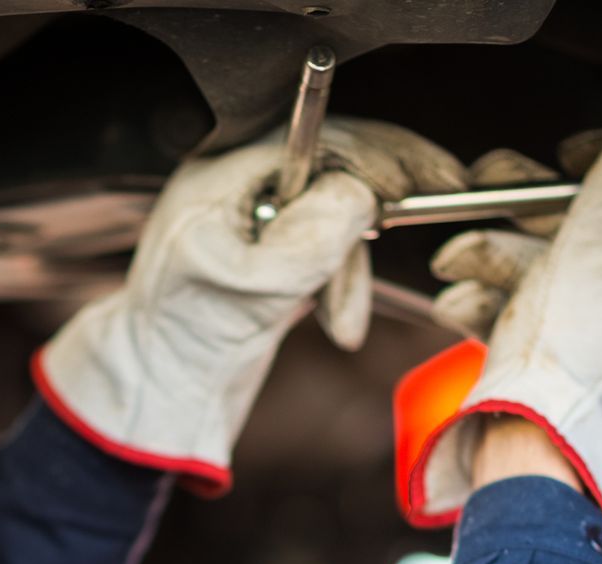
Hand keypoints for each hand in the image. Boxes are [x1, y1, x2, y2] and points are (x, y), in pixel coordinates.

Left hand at [34, 118, 463, 494]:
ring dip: (351, 267)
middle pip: (333, 164)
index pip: (315, 135)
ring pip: (335, 209)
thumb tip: (365, 192)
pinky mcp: (269, 245)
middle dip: (372, 209)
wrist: (165, 391)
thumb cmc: (186, 342)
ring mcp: (254, 211)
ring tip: (343, 322)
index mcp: (221, 174)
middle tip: (436, 203)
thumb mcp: (255, 288)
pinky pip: (326, 242)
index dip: (374, 156)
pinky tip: (338, 320)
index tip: (420, 180)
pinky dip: (341, 280)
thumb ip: (311, 237)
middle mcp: (237, 180)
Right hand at [413, 127, 601, 523]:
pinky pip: (528, 314)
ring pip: (546, 271)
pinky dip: (492, 302)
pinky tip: (461, 299)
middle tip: (488, 190)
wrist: (526, 437)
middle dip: (525, 215)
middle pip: (586, 232)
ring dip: (493, 258)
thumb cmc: (563, 350)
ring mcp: (598, 337)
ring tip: (458, 259)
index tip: (568, 154)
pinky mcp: (558, 362)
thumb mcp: (587, 249)